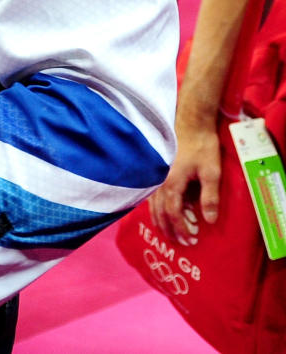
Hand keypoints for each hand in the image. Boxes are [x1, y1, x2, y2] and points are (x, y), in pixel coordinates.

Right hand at [148, 118, 221, 243]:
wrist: (191, 122)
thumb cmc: (202, 146)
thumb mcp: (211, 172)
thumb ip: (209, 197)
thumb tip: (209, 221)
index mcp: (172, 184)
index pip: (173, 214)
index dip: (180, 229)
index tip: (189, 240)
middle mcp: (161, 181)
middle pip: (159, 211)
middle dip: (168, 228)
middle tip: (177, 242)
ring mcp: (158, 175)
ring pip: (153, 203)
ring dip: (159, 220)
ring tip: (167, 231)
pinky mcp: (160, 169)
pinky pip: (152, 194)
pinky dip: (155, 207)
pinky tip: (160, 210)